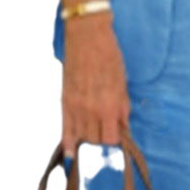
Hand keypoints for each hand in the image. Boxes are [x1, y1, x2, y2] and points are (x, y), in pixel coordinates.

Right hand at [61, 10, 130, 157]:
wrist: (87, 35)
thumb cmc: (109, 55)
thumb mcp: (122, 81)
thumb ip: (123, 107)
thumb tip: (124, 127)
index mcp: (110, 106)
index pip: (112, 141)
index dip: (115, 149)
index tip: (118, 151)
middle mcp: (91, 110)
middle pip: (95, 143)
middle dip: (101, 150)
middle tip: (106, 151)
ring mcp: (76, 107)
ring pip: (80, 139)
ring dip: (86, 148)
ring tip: (91, 155)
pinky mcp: (64, 100)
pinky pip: (65, 128)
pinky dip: (68, 143)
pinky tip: (70, 154)